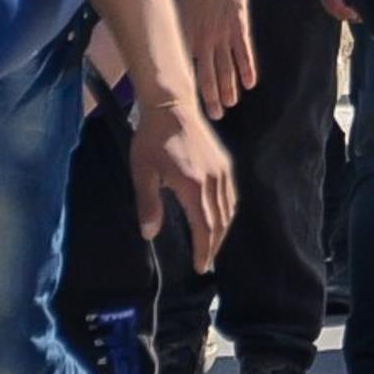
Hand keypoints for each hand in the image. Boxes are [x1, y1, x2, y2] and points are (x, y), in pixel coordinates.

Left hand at [128, 95, 237, 272]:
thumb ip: (148, 204)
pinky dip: (227, 213)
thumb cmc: (151, 140)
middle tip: (205, 264)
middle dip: (213, 245)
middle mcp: (213, 180)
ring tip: (211, 246)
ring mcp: (222, 170)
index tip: (199, 266)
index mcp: (193, 185)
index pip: (204, 226)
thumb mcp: (143, 172)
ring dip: (222, 231)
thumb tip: (150, 234)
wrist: (172, 107)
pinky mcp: (225, 163)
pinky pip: (231, 195)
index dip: (203, 249)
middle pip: (220, 221)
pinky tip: (219, 219)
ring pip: (229, 209)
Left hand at [178, 0, 255, 117]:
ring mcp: (222, 36)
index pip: (187, 72)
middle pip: (207, 76)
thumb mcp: (175, 13)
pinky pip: (244, 52)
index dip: (188, 90)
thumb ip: (175, 34)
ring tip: (231, 104)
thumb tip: (165, 51)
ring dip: (229, 88)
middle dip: (211, 98)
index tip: (189, 107)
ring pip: (226, 68)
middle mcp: (203, 42)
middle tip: (215, 115)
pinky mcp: (239, 27)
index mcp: (185, 39)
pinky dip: (247, 68)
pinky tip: (250, 83)